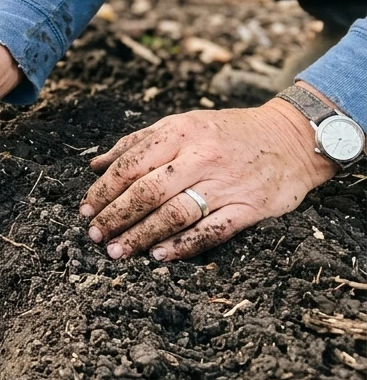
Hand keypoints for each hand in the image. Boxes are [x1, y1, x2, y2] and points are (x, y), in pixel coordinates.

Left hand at [81, 91, 338, 260]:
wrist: (293, 137)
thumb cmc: (228, 132)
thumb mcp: (182, 124)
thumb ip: (137, 144)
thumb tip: (95, 165)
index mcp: (180, 132)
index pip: (131, 164)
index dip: (104, 190)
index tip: (86, 209)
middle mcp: (201, 157)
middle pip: (148, 192)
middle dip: (116, 216)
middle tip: (95, 235)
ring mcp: (227, 184)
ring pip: (175, 214)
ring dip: (142, 235)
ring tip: (118, 250)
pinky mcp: (250, 208)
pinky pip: (211, 231)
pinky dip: (183, 246)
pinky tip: (159, 256)